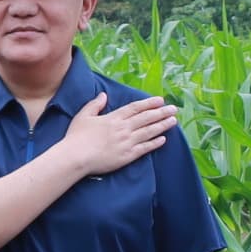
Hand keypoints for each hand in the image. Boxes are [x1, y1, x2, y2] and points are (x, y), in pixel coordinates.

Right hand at [56, 91, 178, 178]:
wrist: (76, 157)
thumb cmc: (76, 137)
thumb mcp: (83, 116)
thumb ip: (95, 104)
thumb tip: (103, 95)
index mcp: (114, 118)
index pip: (135, 108)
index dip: (149, 103)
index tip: (160, 100)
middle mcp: (123, 128)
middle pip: (146, 118)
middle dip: (161, 112)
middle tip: (174, 109)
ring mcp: (127, 142)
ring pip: (149, 132)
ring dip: (162, 125)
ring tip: (173, 121)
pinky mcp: (127, 156)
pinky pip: (144, 148)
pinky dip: (154, 143)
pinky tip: (163, 139)